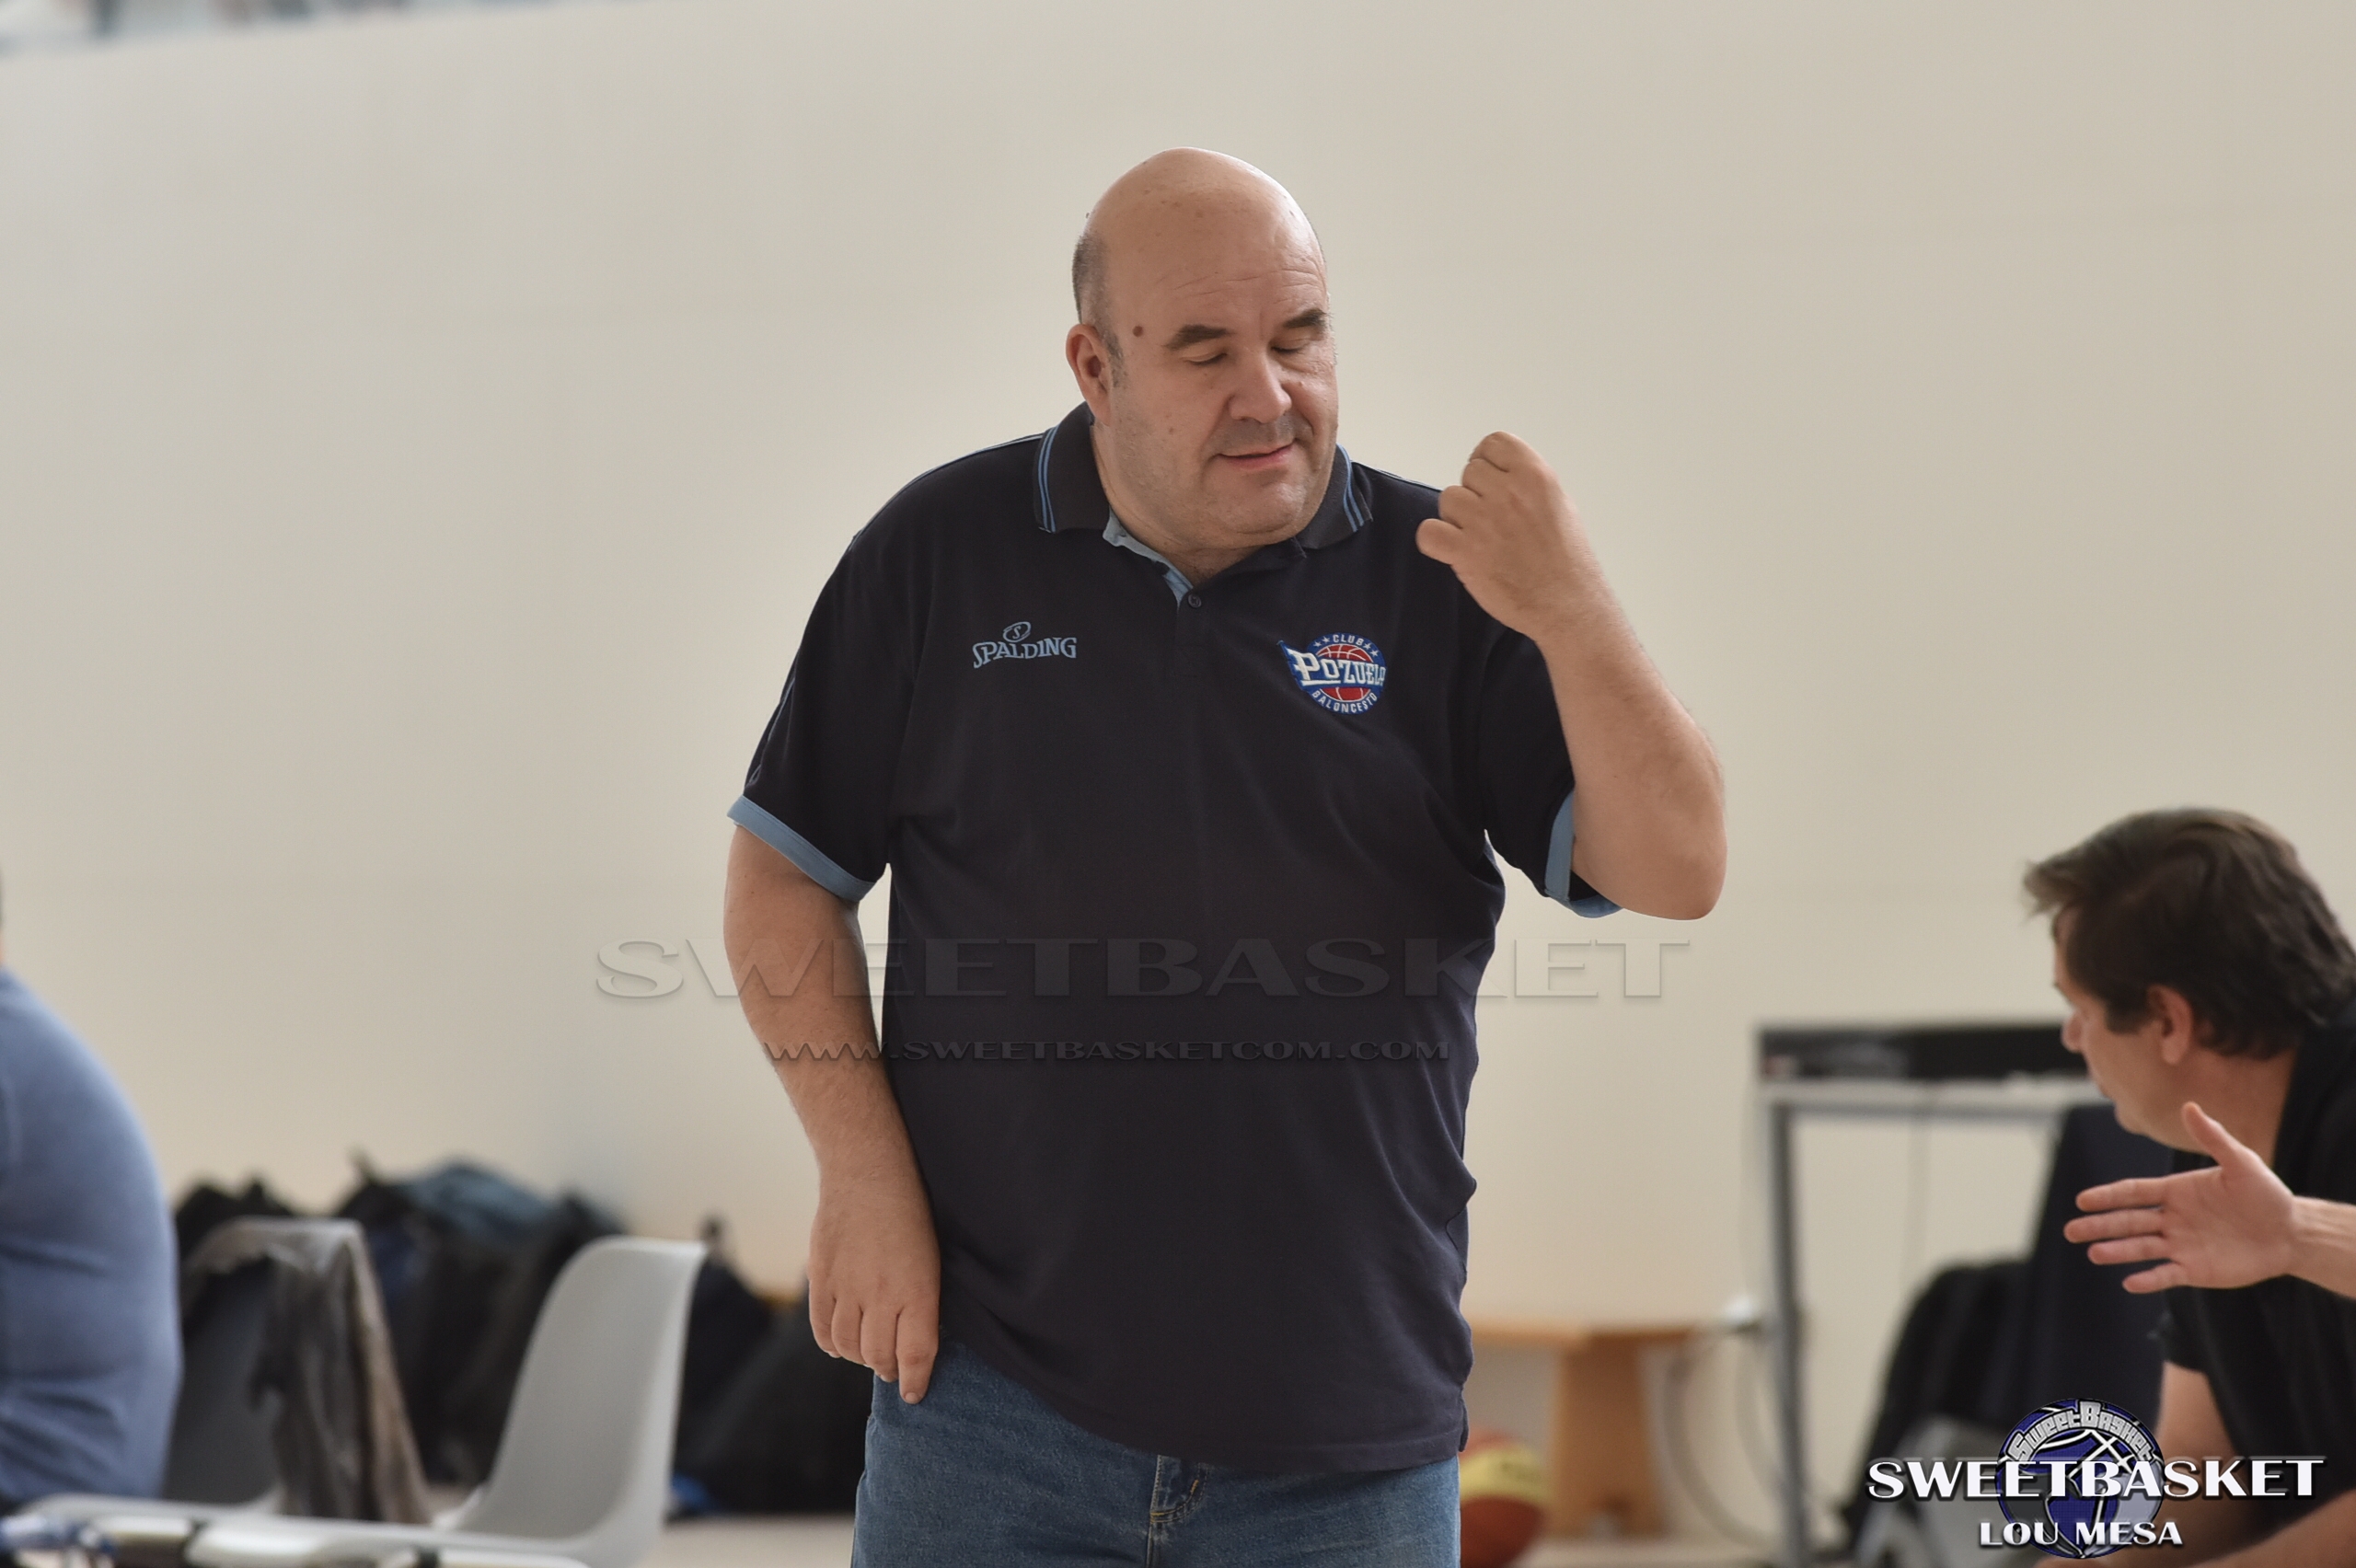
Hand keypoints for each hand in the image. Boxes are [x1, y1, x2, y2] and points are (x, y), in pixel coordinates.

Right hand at [806, 1161, 940, 1400]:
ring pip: (849, 1347)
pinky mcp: (821, 1279)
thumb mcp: (931, 1258)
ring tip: (869, 1353)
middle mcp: (882, 1295)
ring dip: (860, 1357)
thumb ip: (922, 1301)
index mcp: (918, 1291)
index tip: (914, 1394)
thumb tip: (915, 1341)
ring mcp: (848, 1288)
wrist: (868, 1173)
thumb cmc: (911, 1212)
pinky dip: (832, 1344)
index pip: (915, 1355)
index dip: (915, 1381)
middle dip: (888, 1369)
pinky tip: (841, 1344)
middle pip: (880, 1356)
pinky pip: (823, 1329)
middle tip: (893, 1369)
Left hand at [1416, 432, 1595, 639]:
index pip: (1493, 443)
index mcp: (1535, 476)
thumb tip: (1499, 478)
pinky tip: (1453, 551)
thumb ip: (1527, 484)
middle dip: (1476, 494)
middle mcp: (1508, 493)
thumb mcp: (1560, 505)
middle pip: (1469, 472)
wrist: (1567, 606)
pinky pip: (1428, 532)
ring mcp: (1484, 521)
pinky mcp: (1464, 552)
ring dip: (1458, 518)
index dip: (1488, 463)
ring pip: (1448, 499)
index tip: (1492, 483)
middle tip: (1492, 522)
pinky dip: (1435, 541)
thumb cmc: (1567, 563)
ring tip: (1481, 540)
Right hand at [2065, 1102, 2297, 1292]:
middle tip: (2071, 1230)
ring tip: (2094, 1253)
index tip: (2083, 1200)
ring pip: (2141, 1248)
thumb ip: (2213, 1138)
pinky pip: (2166, 1274)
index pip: (2134, 1193)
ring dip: (2117, 1251)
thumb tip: (2189, 1106)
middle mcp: (2172, 1219)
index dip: (2108, 1196)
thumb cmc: (2267, 1194)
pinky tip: (2129, 1282)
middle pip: (2128, 1221)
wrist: (2291, 1233)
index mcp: (2176, 1192)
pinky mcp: (2196, 1270)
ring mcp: (2181, 1245)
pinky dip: (2148, 1279)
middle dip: (2099, 1225)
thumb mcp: (2242, 1162)